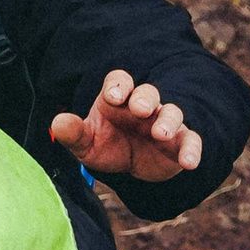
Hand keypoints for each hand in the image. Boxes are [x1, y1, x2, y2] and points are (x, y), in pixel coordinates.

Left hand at [50, 68, 205, 186]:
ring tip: (161, 133)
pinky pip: (190, 140)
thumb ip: (74, 133)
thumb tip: (57, 123)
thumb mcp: (87, 143)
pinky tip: (190, 162)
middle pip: (147, 93)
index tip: (113, 96)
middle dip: (145, 99)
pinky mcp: (180, 142)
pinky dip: (192, 149)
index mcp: (118, 98)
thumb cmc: (107, 145)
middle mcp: (143, 106)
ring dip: (169, 120)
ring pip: (172, 112)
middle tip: (140, 109)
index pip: (119, 81)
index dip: (117, 85)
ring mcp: (164, 122)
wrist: (131, 167)